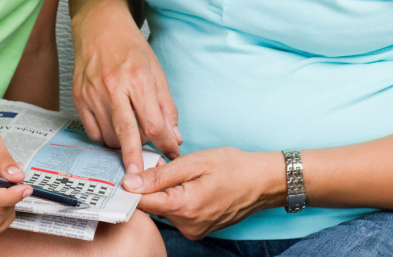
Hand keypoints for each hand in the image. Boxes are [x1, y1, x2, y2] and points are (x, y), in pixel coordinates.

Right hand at [71, 8, 181, 174]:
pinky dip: (104, 137)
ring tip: (131, 140)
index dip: (164, 143)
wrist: (99, 26)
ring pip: (108, 135)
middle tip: (140, 181)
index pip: (153, 122)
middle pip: (126, 133)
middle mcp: (113, 87)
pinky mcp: (78, 97)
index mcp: (138, 79)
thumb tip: (173, 138)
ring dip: (121, 146)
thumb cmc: (131, 48)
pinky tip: (112, 131)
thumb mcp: (156, 72)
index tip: (171, 155)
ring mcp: (93, 93)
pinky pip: (92, 130)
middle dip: (135, 160)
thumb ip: (166, 107)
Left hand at [126, 147, 285, 239]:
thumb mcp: (194, 162)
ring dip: (166, 193)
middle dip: (153, 186)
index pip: (142, 203)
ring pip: (164, 210)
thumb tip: (130, 183)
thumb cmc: (232, 167)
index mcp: (184, 207)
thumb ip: (160, 175)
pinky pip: (177, 215)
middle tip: (166, 166)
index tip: (131, 172)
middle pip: (152, 207)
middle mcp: (187, 225)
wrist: (262, 183)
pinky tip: (191, 187)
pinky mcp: (197, 231)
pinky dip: (177, 200)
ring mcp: (193, 231)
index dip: (133, 186)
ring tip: (185, 176)